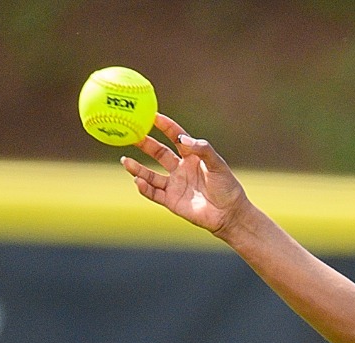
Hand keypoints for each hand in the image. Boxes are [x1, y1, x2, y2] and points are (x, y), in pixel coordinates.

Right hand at [122, 113, 248, 237]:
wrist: (230, 214)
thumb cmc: (227, 187)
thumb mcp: (218, 165)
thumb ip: (203, 149)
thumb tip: (183, 139)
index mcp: (192, 156)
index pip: (175, 137)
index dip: (165, 126)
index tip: (151, 115)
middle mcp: (180, 169)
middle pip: (158, 153)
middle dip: (144, 143)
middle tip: (129, 133)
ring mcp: (175, 185)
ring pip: (151, 174)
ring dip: (137, 168)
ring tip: (125, 160)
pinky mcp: (172, 201)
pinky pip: (154, 193)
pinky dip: (145, 188)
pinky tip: (138, 181)